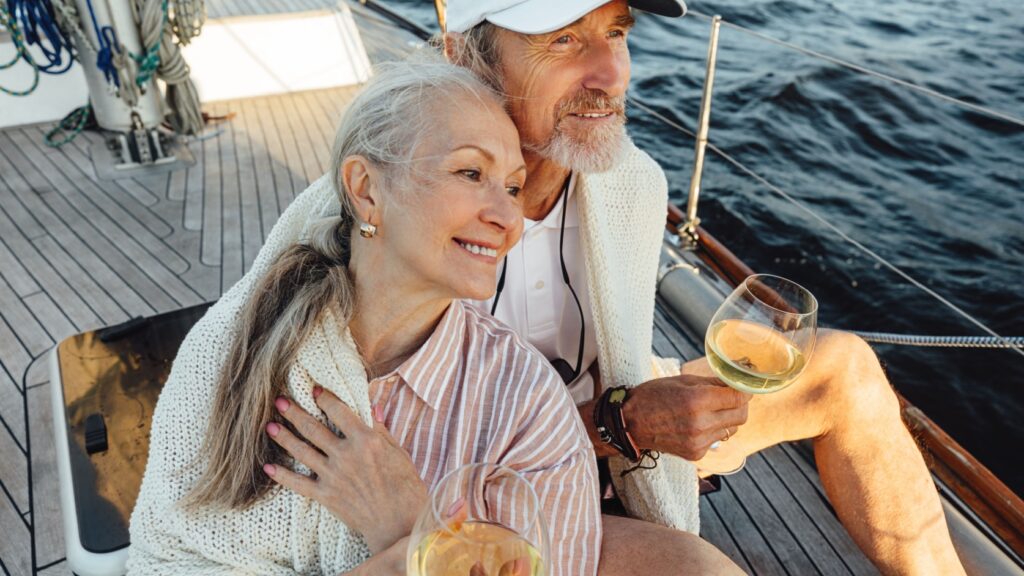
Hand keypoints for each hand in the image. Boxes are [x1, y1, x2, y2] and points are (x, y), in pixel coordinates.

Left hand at [264, 386, 427, 553]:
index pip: (339, 411)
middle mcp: (346, 455)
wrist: (399, 525)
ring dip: (283, 437)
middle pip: (313, 428)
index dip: (325, 398)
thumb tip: (373, 407)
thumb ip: (382, 430)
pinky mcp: (326, 496)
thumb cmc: (406, 488)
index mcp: (366, 440)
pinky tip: (268, 466)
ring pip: (301, 450)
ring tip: (270, 426)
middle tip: (278, 401)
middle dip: (294, 412)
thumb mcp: (399, 453)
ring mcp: (333, 475)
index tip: (314, 390)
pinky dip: (282, 475)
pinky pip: (298, 483)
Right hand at [623, 375, 751, 460]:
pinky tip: (696, 425)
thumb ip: (712, 383)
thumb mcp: (682, 381)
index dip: (744, 391)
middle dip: (740, 405)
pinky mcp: (696, 454)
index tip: (743, 387)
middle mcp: (700, 424)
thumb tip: (736, 383)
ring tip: (708, 411)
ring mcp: (699, 442)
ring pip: (731, 430)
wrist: (629, 424)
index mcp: (697, 400)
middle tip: (731, 398)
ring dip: (726, 419)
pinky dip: (712, 431)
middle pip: (741, 416)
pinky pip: (716, 440)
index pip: (738, 398)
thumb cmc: (652, 396)